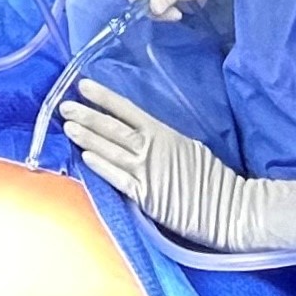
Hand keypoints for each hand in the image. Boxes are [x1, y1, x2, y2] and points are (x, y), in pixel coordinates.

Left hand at [59, 83, 295, 255]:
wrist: (230, 209)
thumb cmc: (214, 180)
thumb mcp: (191, 149)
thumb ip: (165, 142)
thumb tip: (144, 136)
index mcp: (165, 134)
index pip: (129, 111)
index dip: (105, 98)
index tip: (85, 86)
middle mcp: (154, 149)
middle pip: (114, 128)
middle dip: (88, 115)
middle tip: (65, 105)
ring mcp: (149, 172)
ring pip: (112, 150)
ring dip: (88, 137)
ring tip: (68, 126)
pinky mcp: (148, 197)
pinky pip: (119, 179)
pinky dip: (101, 167)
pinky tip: (85, 158)